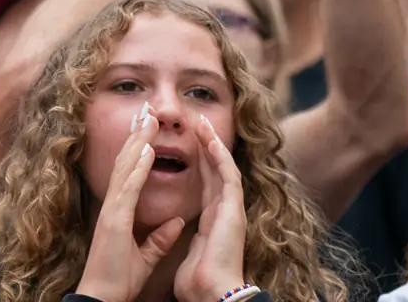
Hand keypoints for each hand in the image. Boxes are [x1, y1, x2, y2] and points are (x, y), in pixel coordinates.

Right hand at [77, 107, 185, 301]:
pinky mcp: (114, 219)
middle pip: (126, 162)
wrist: (103, 295)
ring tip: (147, 119)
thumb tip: (176, 222)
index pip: (130, 172)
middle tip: (145, 110)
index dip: (138, 148)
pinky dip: (138, 167)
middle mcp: (113, 205)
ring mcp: (112, 209)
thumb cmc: (118, 278)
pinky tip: (146, 150)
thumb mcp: (144, 256)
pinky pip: (129, 188)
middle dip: (136, 135)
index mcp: (119, 212)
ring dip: (137, 142)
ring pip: (126, 167)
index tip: (147, 128)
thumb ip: (158, 238)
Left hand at [174, 116, 247, 301]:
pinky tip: (210, 140)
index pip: (204, 183)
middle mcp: (222, 212)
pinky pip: (228, 177)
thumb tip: (174, 225)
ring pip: (223, 168)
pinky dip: (220, 158)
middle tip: (195, 121)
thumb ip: (180, 234)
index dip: (197, 161)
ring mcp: (231, 210)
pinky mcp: (233, 212)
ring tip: (201, 122)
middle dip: (205, 145)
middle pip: (215, 170)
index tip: (187, 141)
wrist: (212, 293)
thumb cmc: (198, 280)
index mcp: (211, 220)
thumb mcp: (186, 249)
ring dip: (213, 144)